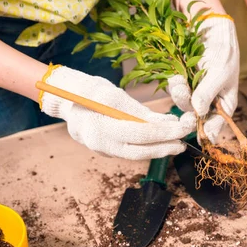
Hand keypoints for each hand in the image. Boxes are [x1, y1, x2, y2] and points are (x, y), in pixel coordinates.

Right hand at [40, 66, 194, 159]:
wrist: (63, 100)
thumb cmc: (89, 92)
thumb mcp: (114, 94)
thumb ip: (139, 111)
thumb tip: (167, 122)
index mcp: (99, 124)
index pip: (139, 132)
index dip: (164, 132)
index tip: (182, 128)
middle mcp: (99, 142)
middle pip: (139, 150)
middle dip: (164, 146)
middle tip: (183, 143)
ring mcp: (101, 149)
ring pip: (135, 155)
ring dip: (158, 150)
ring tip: (176, 145)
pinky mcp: (105, 150)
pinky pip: (130, 152)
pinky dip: (147, 148)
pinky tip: (162, 142)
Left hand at [167, 17, 239, 142]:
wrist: (210, 27)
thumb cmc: (223, 51)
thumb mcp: (220, 72)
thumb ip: (208, 93)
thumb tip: (198, 112)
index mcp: (224, 103)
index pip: (217, 124)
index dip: (210, 132)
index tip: (202, 135)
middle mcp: (208, 101)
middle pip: (196, 117)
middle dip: (189, 113)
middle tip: (185, 112)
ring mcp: (193, 92)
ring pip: (183, 104)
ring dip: (179, 95)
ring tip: (179, 82)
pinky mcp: (182, 82)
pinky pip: (174, 90)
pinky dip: (174, 84)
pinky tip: (175, 75)